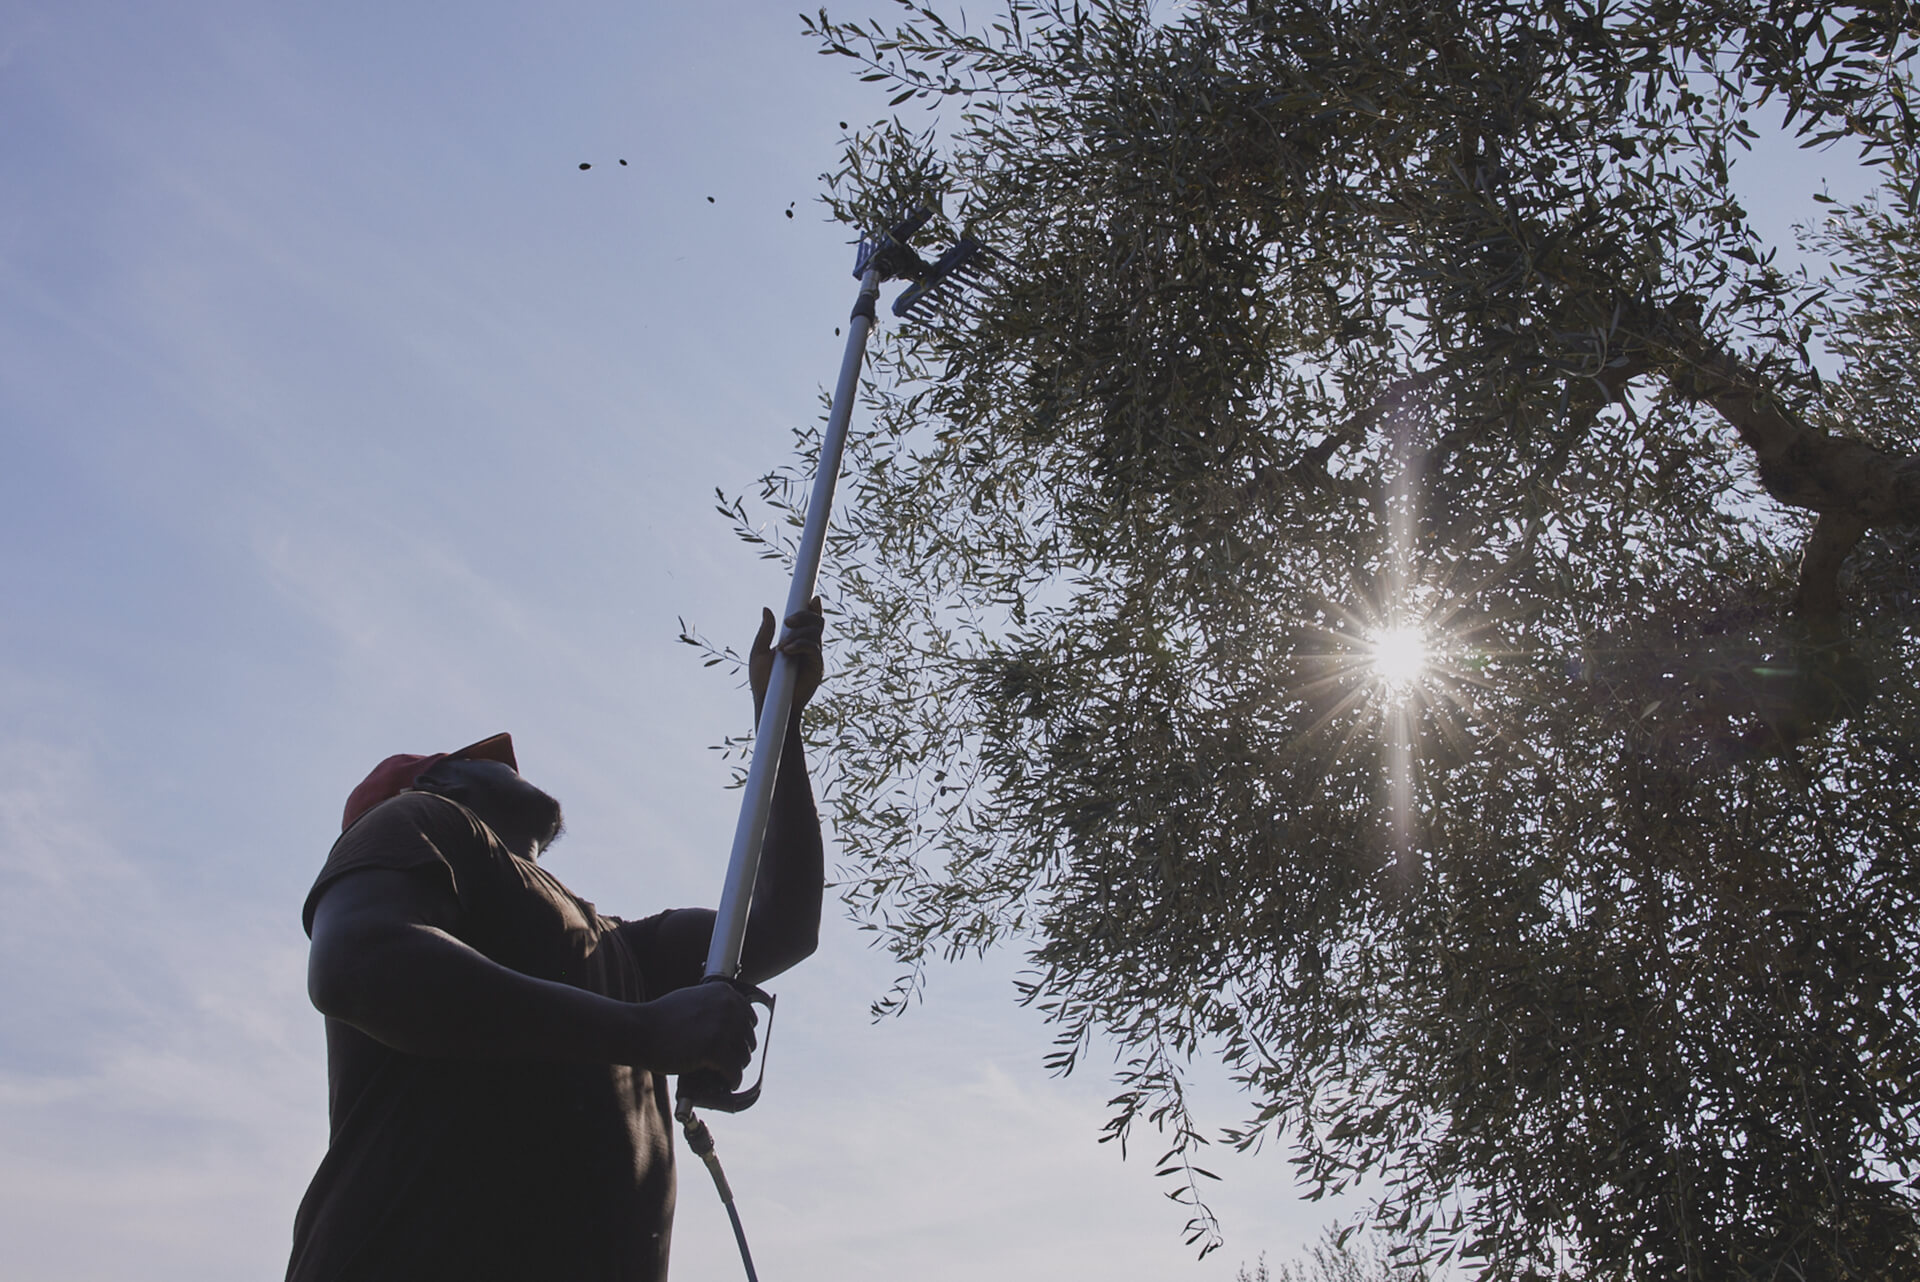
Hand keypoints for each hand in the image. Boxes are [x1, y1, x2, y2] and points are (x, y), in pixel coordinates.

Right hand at [631, 982, 758, 1082]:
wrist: (639, 1030)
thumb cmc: (662, 1018)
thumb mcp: (694, 999)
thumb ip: (715, 1006)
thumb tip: (733, 1023)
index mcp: (724, 992)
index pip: (750, 1019)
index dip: (743, 1036)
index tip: (736, 1046)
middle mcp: (728, 1006)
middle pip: (748, 1039)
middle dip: (739, 1053)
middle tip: (727, 1063)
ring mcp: (722, 1027)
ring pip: (744, 1056)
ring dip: (735, 1067)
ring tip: (724, 1074)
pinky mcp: (715, 1049)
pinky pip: (735, 1071)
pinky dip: (732, 1080)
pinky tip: (727, 1083)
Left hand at [750, 597, 824, 717]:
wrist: (769, 704)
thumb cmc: (763, 681)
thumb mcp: (759, 652)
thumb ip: (765, 632)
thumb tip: (766, 609)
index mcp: (796, 640)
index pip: (809, 620)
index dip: (812, 608)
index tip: (811, 598)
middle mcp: (808, 646)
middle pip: (816, 621)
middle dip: (804, 616)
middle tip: (787, 622)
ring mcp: (814, 657)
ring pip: (815, 633)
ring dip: (798, 634)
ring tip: (782, 647)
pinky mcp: (817, 668)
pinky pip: (814, 649)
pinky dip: (801, 645)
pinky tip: (788, 651)